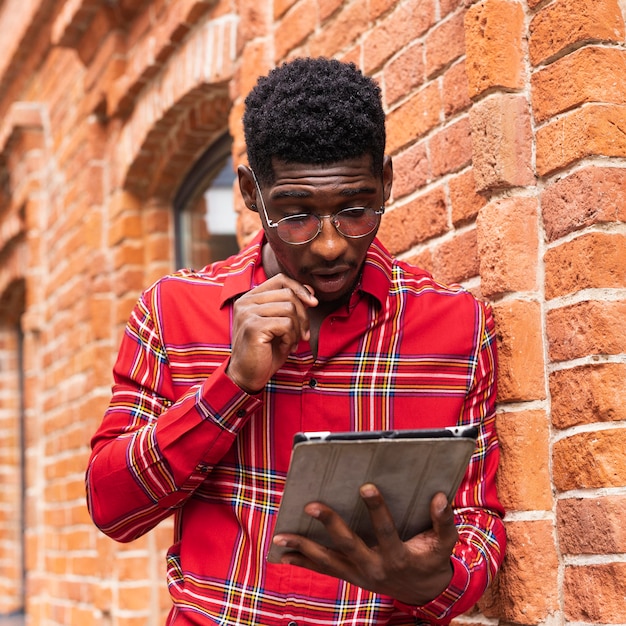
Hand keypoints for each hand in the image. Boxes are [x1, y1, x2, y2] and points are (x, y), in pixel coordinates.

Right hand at [227, 273, 317, 393]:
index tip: (313, 303)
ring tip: (292, 343)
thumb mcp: (280, 325)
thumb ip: (291, 306)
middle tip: (303, 335)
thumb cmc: (265, 351)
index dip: (300, 289)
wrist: (248, 376)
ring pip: (289, 308)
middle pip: (288, 294)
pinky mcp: (253, 327)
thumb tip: (310, 289)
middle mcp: (245, 302)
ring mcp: (247, 313)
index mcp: (250, 298)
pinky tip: (285, 347)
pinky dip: (291, 338)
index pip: (280, 280)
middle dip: (303, 316)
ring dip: (298, 329)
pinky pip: (286, 324)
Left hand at [272, 487, 457, 605]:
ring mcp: (359, 574)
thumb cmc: (432, 559)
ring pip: (327, 561)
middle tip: (312, 505)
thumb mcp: (444, 542)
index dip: (376, 509)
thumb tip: (441, 497)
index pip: (385, 531)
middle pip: (348, 545)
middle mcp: (375, 568)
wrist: (424, 592)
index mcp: (398, 556)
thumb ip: (444, 521)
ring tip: (280, 535)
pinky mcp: (350, 576)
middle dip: (329, 525)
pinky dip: (303, 560)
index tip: (366, 486)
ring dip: (303, 547)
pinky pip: (324, 569)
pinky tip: (284, 552)